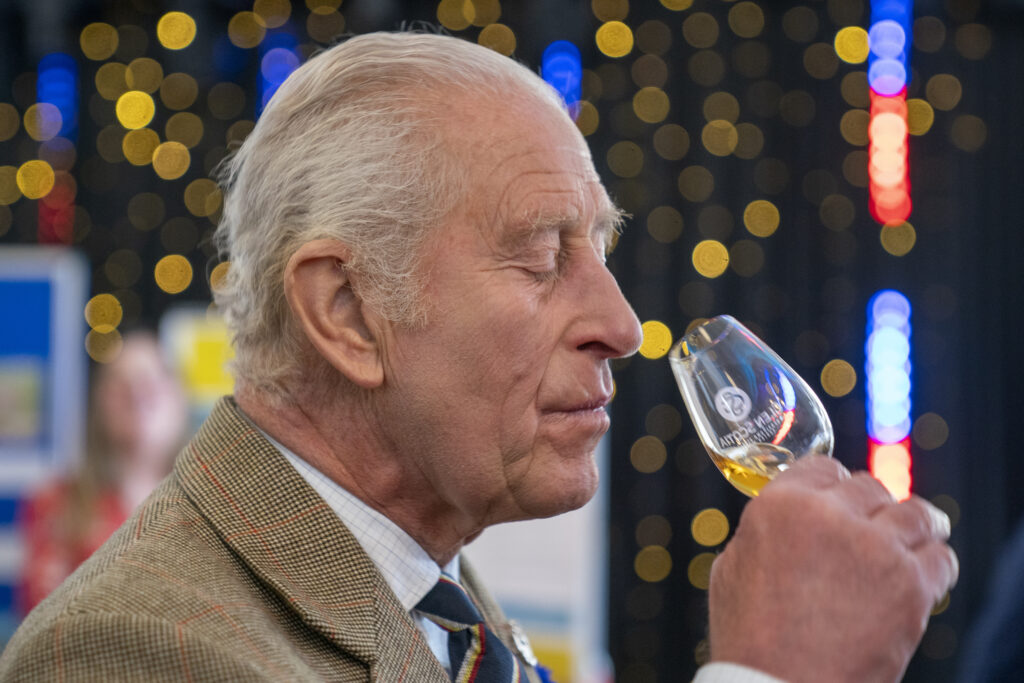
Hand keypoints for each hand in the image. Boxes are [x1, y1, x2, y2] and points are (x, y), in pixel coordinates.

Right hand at [708, 456, 957, 682]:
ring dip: (913, 527)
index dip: (833, 486)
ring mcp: (875, 549)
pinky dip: (933, 565)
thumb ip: (764, 531)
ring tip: (913, 540)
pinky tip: (922, 576)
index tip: (842, 501)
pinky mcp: (911, 586)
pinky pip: (941, 556)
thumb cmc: (750, 638)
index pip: (823, 467)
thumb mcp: (733, 567)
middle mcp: (830, 516)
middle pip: (870, 486)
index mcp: (781, 505)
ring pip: (916, 513)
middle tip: (872, 531)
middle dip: (871, 508)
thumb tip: (789, 521)